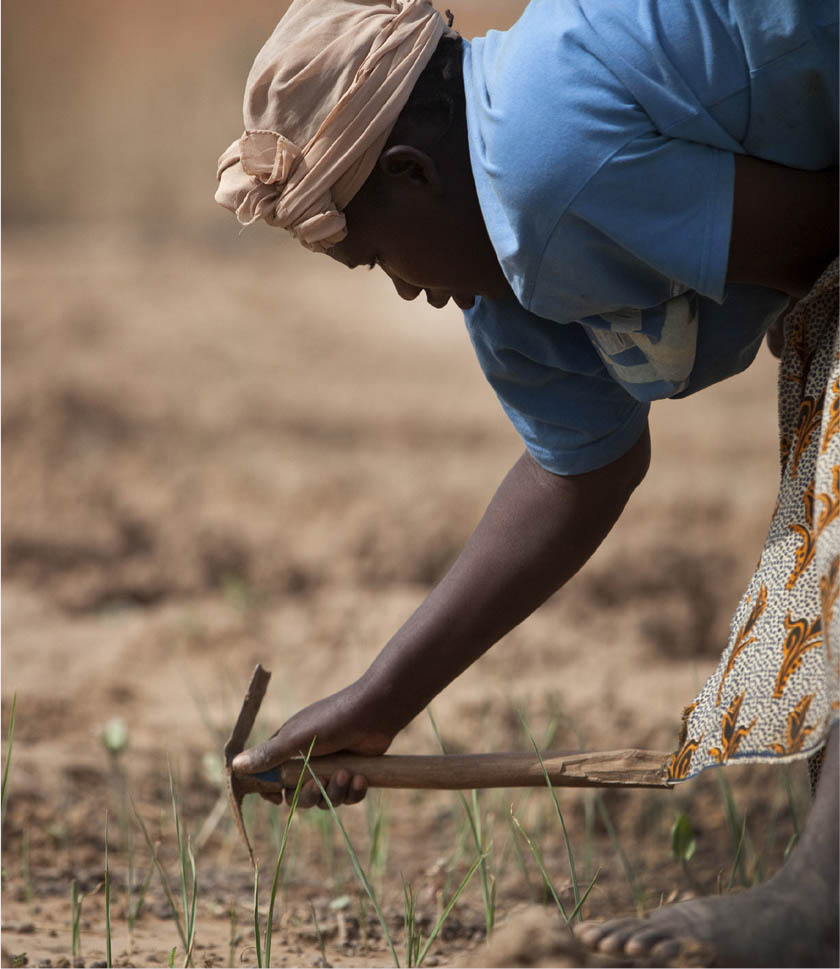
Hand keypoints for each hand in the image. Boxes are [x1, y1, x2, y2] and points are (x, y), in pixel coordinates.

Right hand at [232, 679, 394, 809]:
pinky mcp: (353, 773)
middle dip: (309, 795)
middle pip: (299, 796)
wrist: (376, 712)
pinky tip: (361, 777)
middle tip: (319, 783)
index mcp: (290, 749)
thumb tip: (235, 766)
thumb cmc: (334, 720)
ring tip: (346, 773)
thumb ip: (269, 754)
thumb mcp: (298, 738)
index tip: (277, 798)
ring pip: (325, 800)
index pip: (272, 778)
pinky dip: (354, 792)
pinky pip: (347, 797)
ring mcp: (332, 767)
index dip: (273, 791)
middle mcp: (309, 760)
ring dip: (335, 793)